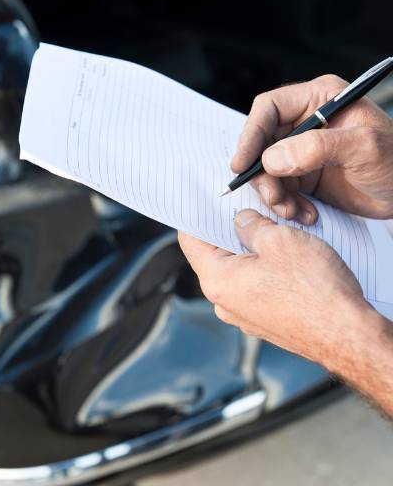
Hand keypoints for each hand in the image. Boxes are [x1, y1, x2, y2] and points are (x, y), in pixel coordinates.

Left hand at [178, 209, 369, 365]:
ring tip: (275, 234)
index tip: (209, 201)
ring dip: (252, 250)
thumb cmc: (315, 291)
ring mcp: (243, 315)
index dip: (199, 215)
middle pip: (215, 255)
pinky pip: (254, 287)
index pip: (191, 240)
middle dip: (231, 231)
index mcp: (217, 281)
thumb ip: (251, 224)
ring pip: (238, 271)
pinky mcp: (263, 321)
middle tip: (250, 211)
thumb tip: (241, 220)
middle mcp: (224, 302)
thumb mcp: (279, 240)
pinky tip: (286, 260)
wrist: (348, 336)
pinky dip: (264, 270)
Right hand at [231, 74, 392, 223]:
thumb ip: (316, 148)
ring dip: (274, 195)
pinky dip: (287, 205)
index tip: (242, 164)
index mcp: (318, 100)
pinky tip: (306, 214)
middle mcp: (305, 123)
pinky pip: (280, 190)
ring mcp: (302, 151)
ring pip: (267, 171)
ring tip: (292, 210)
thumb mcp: (364, 147)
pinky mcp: (303, 176)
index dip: (251, 135)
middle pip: (261, 144)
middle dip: (262, 174)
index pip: (269, 109)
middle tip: (273, 197)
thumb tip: (272, 159)